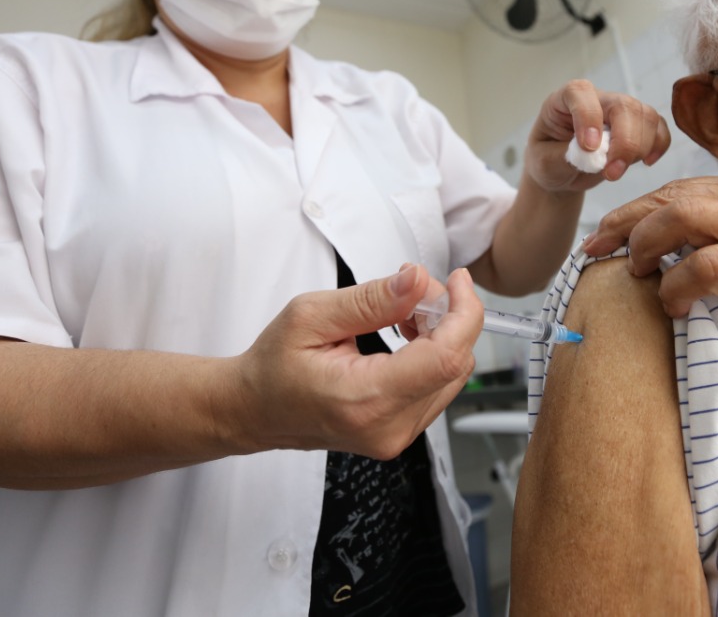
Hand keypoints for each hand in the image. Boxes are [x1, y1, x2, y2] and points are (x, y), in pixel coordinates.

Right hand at [233, 264, 482, 458]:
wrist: (254, 410)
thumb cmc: (272, 368)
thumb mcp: (311, 315)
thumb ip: (372, 299)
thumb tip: (418, 281)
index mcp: (365, 399)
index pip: (446, 358)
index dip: (463, 313)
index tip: (457, 281)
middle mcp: (388, 426)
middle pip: (456, 363)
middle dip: (448, 316)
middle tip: (413, 291)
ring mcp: (397, 436)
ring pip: (453, 375)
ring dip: (442, 334)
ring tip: (403, 314)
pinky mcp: (401, 432)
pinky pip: (439, 386)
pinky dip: (433, 353)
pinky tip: (407, 337)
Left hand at [523, 80, 670, 192]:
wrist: (561, 173)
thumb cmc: (548, 161)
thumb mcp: (544, 163)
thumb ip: (566, 156)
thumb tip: (593, 154)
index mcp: (565, 99)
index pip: (580, 92)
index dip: (587, 116)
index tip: (588, 147)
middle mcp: (597, 99)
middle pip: (623, 105)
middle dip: (624, 142)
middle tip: (611, 173)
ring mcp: (620, 110)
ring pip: (645, 116)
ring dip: (639, 148)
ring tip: (616, 172)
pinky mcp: (638, 126)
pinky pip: (659, 128)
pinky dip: (658, 146)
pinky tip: (646, 162)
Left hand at [581, 170, 717, 348]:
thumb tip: (698, 253)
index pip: (679, 190)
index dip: (636, 211)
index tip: (609, 234)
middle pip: (668, 199)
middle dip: (622, 222)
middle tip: (593, 249)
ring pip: (680, 220)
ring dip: (645, 245)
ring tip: (630, 271)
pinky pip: (708, 267)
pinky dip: (680, 284)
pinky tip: (672, 302)